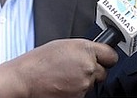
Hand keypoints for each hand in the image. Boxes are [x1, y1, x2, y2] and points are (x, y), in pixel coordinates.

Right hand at [0, 38, 118, 97]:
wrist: (25, 79)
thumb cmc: (39, 61)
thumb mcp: (64, 45)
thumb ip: (83, 49)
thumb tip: (93, 53)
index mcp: (85, 49)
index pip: (111, 56)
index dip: (106, 58)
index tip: (104, 59)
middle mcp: (88, 66)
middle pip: (103, 72)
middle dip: (93, 71)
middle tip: (76, 69)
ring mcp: (84, 84)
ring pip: (92, 83)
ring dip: (83, 81)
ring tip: (65, 76)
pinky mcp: (79, 97)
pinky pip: (83, 93)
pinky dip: (75, 90)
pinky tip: (63, 84)